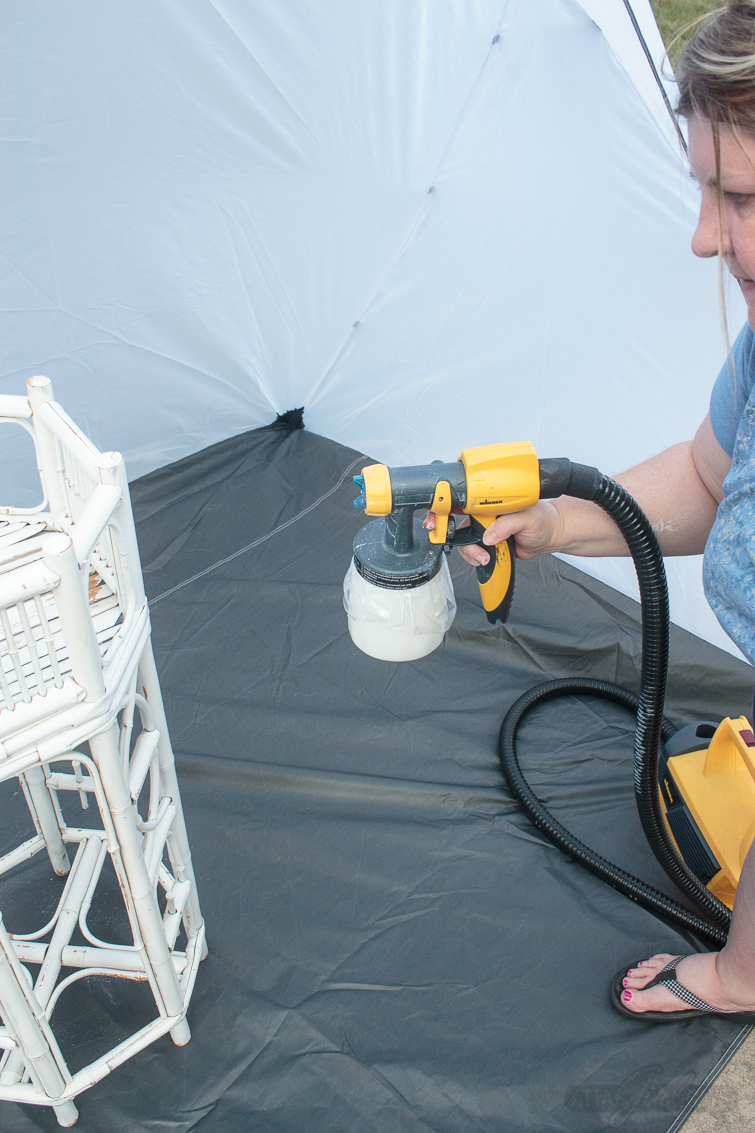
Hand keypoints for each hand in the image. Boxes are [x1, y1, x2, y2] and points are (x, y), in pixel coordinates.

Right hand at [424, 501, 563, 565]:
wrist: (551, 535)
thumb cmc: (543, 520)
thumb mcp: (528, 518)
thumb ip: (507, 524)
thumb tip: (489, 535)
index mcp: (489, 501)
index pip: (461, 501)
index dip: (445, 507)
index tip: (438, 517)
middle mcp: (484, 514)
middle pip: (457, 523)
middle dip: (450, 534)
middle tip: (458, 543)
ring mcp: (485, 530)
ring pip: (464, 541)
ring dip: (469, 551)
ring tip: (484, 557)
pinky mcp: (488, 544)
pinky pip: (473, 552)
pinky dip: (475, 558)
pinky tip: (484, 560)